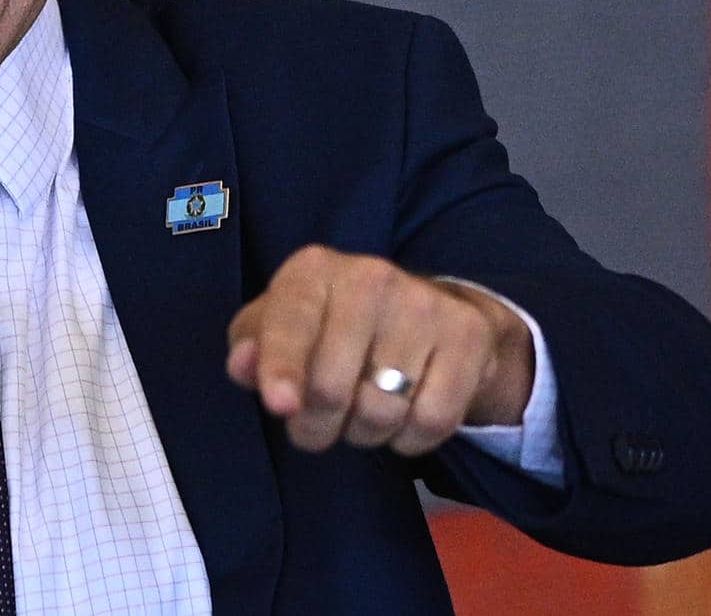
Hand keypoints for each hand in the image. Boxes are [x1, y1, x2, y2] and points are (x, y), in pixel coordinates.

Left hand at [225, 245, 531, 456]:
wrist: (427, 310)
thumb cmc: (332, 324)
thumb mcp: (281, 325)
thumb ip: (253, 346)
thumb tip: (243, 366)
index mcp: (313, 270)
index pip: (291, 322)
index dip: (281, 367)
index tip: (280, 406)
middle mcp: (370, 276)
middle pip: (332, 386)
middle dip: (316, 427)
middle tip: (314, 428)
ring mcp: (423, 304)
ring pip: (381, 412)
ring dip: (363, 434)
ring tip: (359, 415)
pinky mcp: (467, 336)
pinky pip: (432, 421)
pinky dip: (409, 439)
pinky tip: (402, 418)